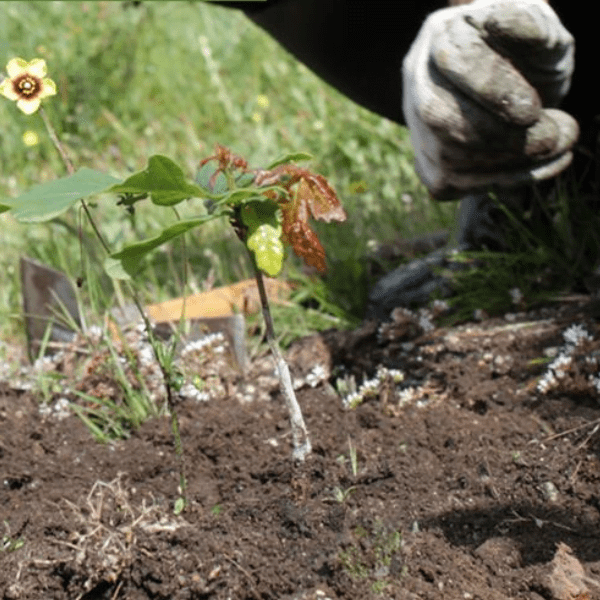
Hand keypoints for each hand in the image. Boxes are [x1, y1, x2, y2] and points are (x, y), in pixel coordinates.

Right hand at [402, 0, 577, 198]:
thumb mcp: (539, 30)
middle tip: (554, 136)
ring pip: (448, 158)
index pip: (454, 61)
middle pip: (442, 119)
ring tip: (556, 147)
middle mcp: (418, 83)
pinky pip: (454, 185)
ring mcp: (418, 128)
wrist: (510, 86)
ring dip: (510, 163)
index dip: (493, 91)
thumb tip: (501, 24)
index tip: (533, 110)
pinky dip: (501, 181)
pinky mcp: (429, 167)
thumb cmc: (527, 53)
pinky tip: (536, 166)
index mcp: (441, 35)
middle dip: (504, 137)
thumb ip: (530, 26)